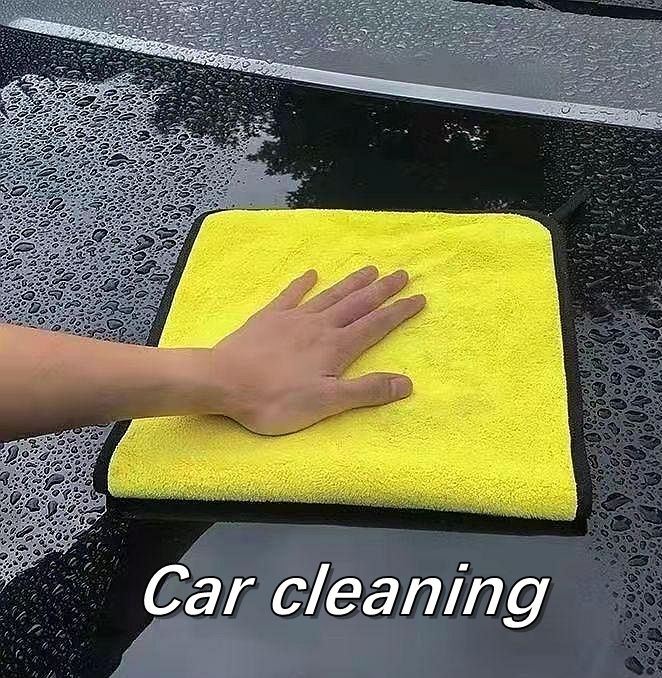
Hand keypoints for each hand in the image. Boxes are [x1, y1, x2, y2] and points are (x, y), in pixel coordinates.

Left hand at [208, 266, 425, 434]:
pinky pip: (290, 296)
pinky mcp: (268, 318)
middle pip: (357, 304)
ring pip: (330, 295)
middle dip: (381, 290)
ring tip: (370, 268)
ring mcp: (293, 319)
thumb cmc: (275, 400)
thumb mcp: (327, 403)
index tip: (418, 298)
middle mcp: (319, 326)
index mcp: (336, 347)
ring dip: (351, 282)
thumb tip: (407, 383)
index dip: (399, 312)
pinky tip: (310, 274)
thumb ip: (366, 391)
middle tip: (402, 274)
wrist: (222, 382)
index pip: (375, 326)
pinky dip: (302, 284)